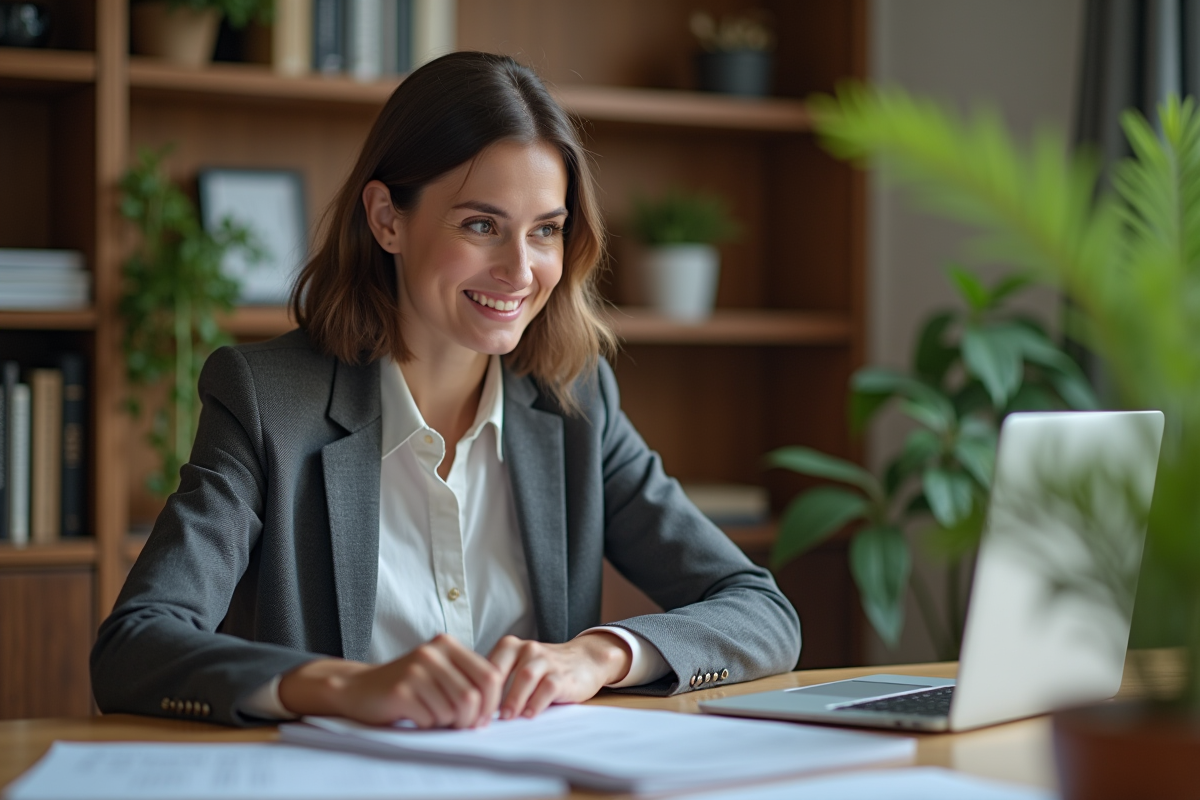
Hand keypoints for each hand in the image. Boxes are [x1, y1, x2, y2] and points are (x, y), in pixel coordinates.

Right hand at [278, 634, 502, 727]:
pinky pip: (430, 719)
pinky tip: (415, 716)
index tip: (483, 718)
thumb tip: (496, 710)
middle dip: (470, 719)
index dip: (492, 703)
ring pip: (453, 710)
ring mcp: (415, 670)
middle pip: (473, 697)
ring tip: (431, 715)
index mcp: (448, 645)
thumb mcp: (440, 672)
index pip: (490, 676)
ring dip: (446, 723)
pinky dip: (427, 725)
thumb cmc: (407, 685)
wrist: (359, 688)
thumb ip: (468, 681)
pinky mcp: (400, 690)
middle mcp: (433, 653)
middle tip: (458, 725)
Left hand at [487, 632, 631, 719]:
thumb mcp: (519, 667)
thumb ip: (499, 682)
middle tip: (483, 719)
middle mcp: (527, 649)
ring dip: (514, 699)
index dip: (477, 691)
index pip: (486, 668)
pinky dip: (537, 702)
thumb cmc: (545, 669)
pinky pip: (548, 687)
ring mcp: (546, 660)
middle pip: (503, 670)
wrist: (585, 660)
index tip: (470, 713)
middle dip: (491, 697)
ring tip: (506, 718)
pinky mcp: (563, 674)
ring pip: (526, 676)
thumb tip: (474, 709)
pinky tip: (530, 715)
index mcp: (510, 646)